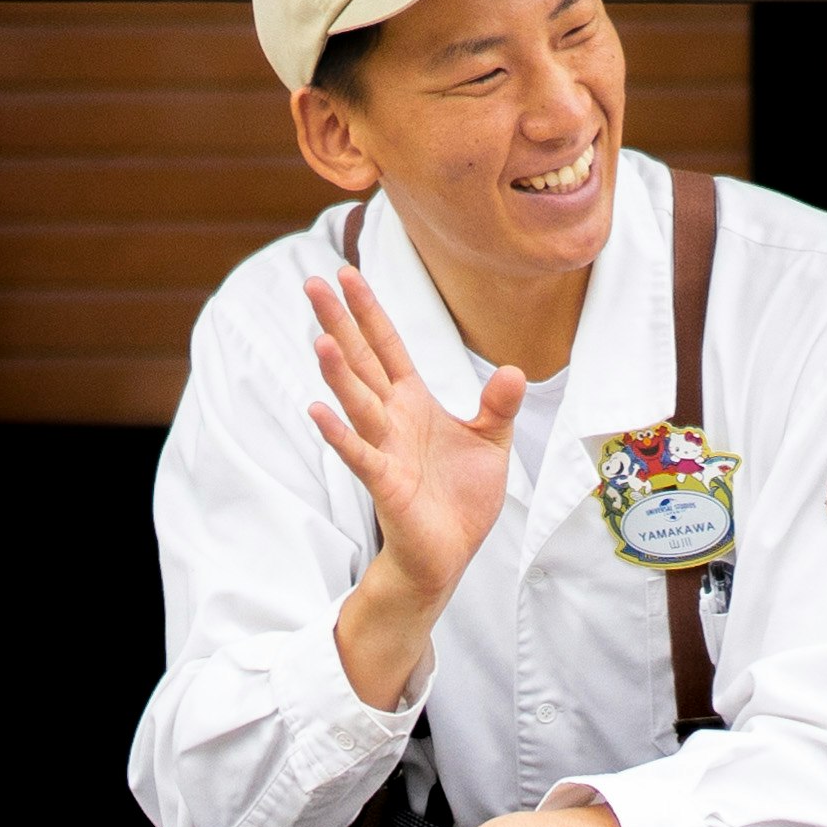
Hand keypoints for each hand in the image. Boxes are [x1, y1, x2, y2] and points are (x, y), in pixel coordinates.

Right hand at [307, 266, 522, 706]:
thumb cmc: (460, 498)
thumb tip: (515, 371)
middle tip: (311, 283)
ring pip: (357, 402)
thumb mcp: (491, 443)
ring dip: (338, 372)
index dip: (369, 311)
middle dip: (338, 324)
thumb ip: (498, 406)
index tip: (347, 272)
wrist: (450, 554)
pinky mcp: (386, 483)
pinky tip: (317, 410)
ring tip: (319, 338)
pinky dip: (339, 434)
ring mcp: (384, 448)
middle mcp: (392, 419)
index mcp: (414, 402)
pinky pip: (360, 454)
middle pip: (361, 362)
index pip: (387, 346)